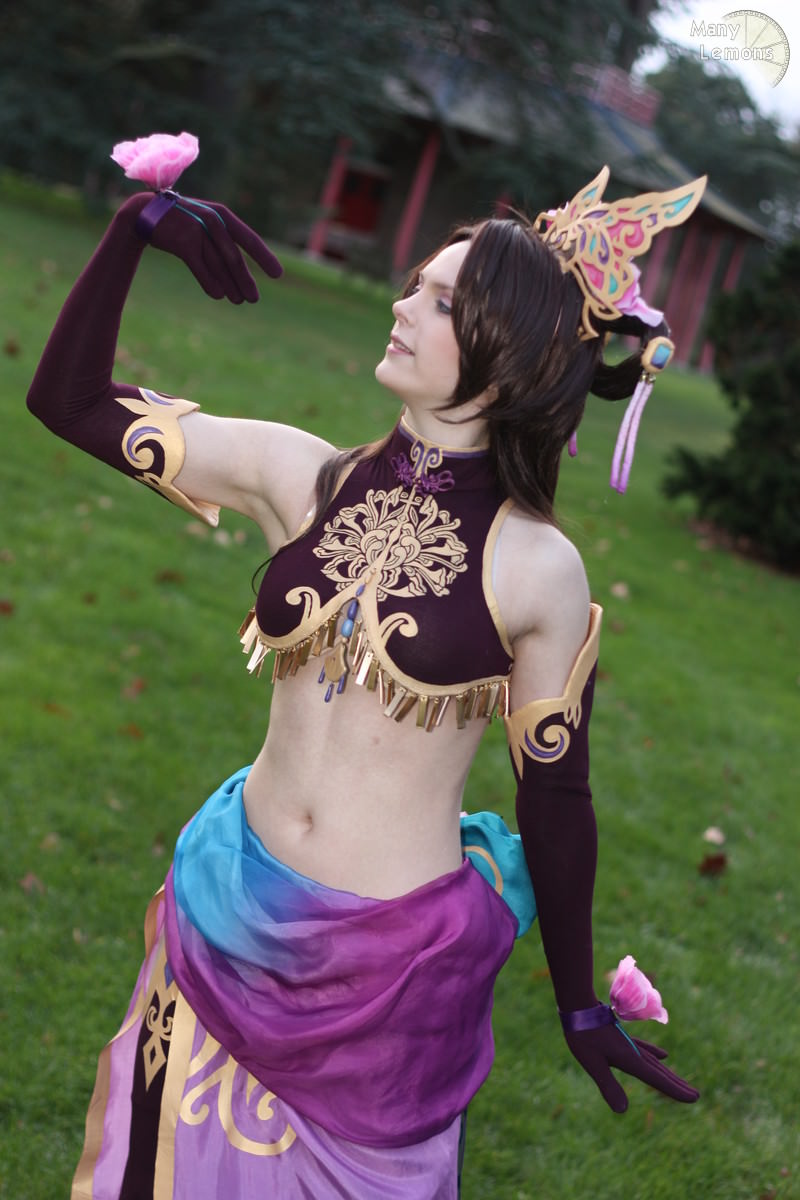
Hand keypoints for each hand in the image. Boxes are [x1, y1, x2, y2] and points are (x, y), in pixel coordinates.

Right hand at [118, 192, 282, 303]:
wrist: (145, 213)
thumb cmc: (182, 222)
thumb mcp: (205, 225)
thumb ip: (223, 244)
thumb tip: (242, 274)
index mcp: (223, 215)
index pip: (249, 239)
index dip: (264, 257)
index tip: (278, 274)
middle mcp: (213, 221)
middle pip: (234, 258)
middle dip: (245, 280)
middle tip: (254, 299)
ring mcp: (197, 230)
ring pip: (219, 264)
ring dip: (231, 285)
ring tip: (239, 300)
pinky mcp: (182, 242)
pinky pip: (200, 267)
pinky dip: (210, 282)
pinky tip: (219, 295)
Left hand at [564, 1022, 699, 1112]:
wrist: (579, 1006)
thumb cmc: (583, 1036)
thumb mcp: (593, 1064)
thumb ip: (608, 1086)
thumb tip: (622, 1111)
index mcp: (631, 1060)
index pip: (658, 1079)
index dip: (676, 1090)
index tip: (695, 1097)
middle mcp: (634, 1053)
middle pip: (660, 1072)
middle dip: (677, 1084)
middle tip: (696, 1095)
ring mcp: (630, 1044)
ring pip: (654, 1062)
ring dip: (668, 1073)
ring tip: (682, 1082)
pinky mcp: (623, 1038)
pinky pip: (644, 1049)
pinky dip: (655, 1054)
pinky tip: (663, 1055)